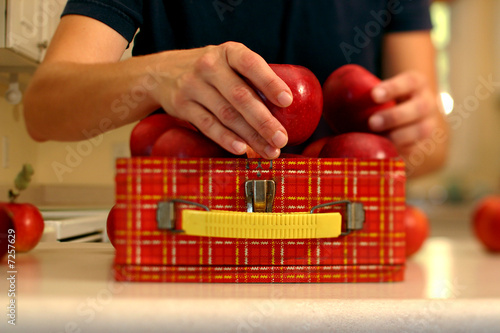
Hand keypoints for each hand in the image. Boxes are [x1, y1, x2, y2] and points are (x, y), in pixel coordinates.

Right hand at [148, 42, 292, 158]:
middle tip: (282, 139)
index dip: (270, 83)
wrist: (161, 72)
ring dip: (250, 136)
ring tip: (269, 151)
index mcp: (229, 52)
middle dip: (264, 121)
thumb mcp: (228, 62)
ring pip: (226, 114)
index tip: (287, 101)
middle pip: (240, 96)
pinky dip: (225, 138)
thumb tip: (285, 110)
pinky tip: (241, 149)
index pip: (251, 64)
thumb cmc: (210, 71)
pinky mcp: (182, 105)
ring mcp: (193, 86)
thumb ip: (251, 78)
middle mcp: (210, 66)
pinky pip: (207, 125)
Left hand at [368, 70, 441, 149]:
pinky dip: (399, 152)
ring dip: (398, 136)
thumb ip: (360, 95)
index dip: (393, 88)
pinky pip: (414, 149)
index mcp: (416, 84)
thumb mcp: (378, 92)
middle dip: (395, 116)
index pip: (409, 81)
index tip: (373, 94)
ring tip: (378, 140)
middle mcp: (427, 103)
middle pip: (419, 108)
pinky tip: (383, 154)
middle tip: (371, 122)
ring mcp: (428, 124)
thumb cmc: (380, 101)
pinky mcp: (422, 144)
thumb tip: (326, 100)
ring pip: (421, 131)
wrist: (405, 117)